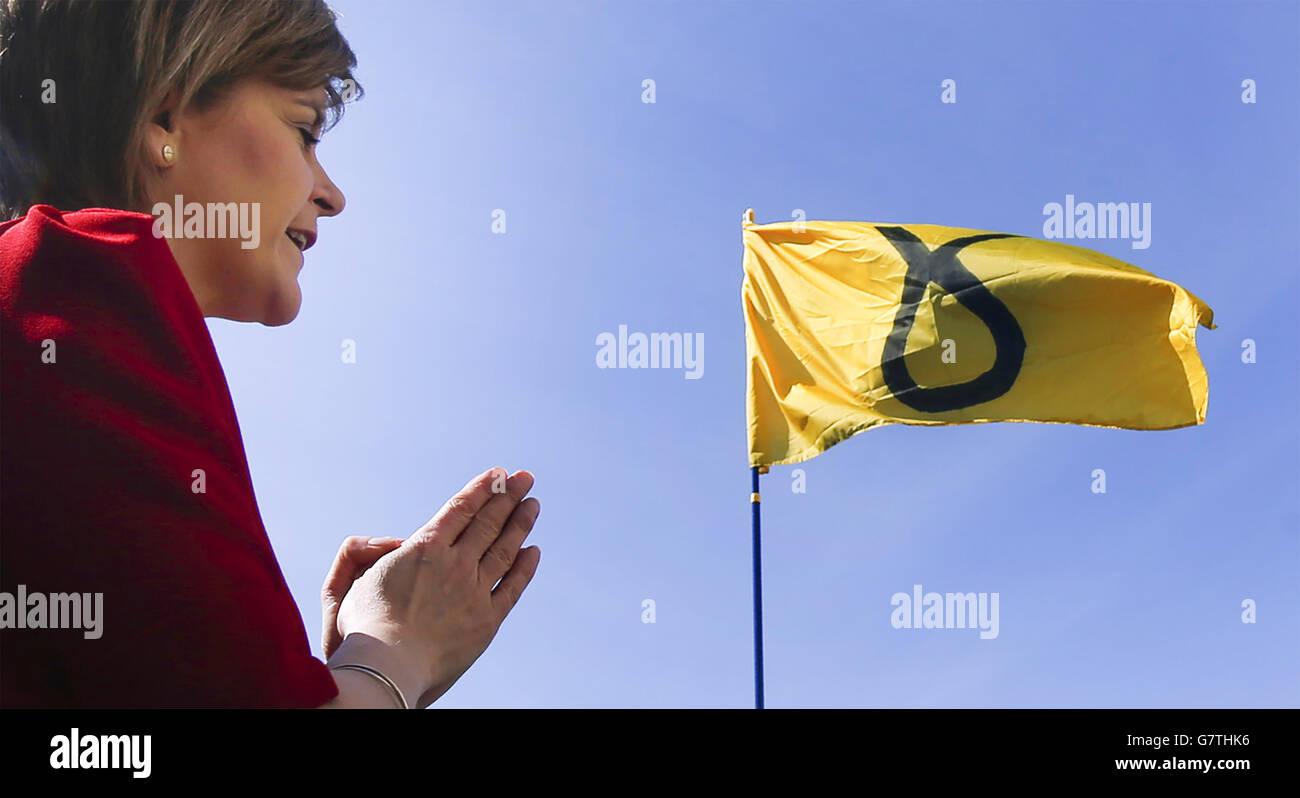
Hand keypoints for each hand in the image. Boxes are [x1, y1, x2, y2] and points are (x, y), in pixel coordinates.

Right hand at [337, 467, 542, 707]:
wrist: (387, 670)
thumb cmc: (364, 629)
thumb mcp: (351, 582)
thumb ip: (364, 553)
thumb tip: (393, 544)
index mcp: (424, 548)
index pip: (461, 508)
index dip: (482, 489)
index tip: (500, 474)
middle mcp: (455, 564)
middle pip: (489, 522)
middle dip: (509, 496)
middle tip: (526, 478)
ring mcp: (474, 591)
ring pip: (504, 549)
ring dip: (521, 524)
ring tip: (533, 505)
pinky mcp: (487, 620)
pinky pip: (513, 586)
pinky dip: (525, 566)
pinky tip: (533, 551)